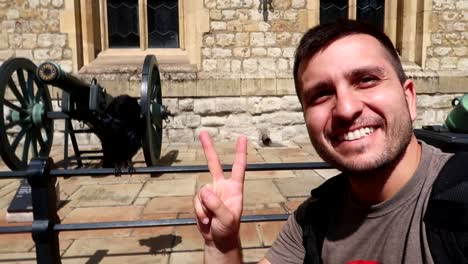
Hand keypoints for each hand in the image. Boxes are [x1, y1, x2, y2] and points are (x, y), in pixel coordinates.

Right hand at [194, 131, 246, 251]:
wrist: (218, 240)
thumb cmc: (228, 229)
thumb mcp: (228, 218)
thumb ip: (217, 204)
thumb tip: (204, 190)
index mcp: (235, 188)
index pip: (238, 167)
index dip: (240, 152)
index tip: (242, 138)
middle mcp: (222, 186)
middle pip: (214, 164)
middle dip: (208, 149)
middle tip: (203, 133)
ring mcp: (211, 193)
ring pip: (202, 191)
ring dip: (204, 206)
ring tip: (211, 218)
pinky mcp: (201, 201)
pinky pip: (196, 201)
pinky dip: (199, 211)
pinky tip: (205, 220)